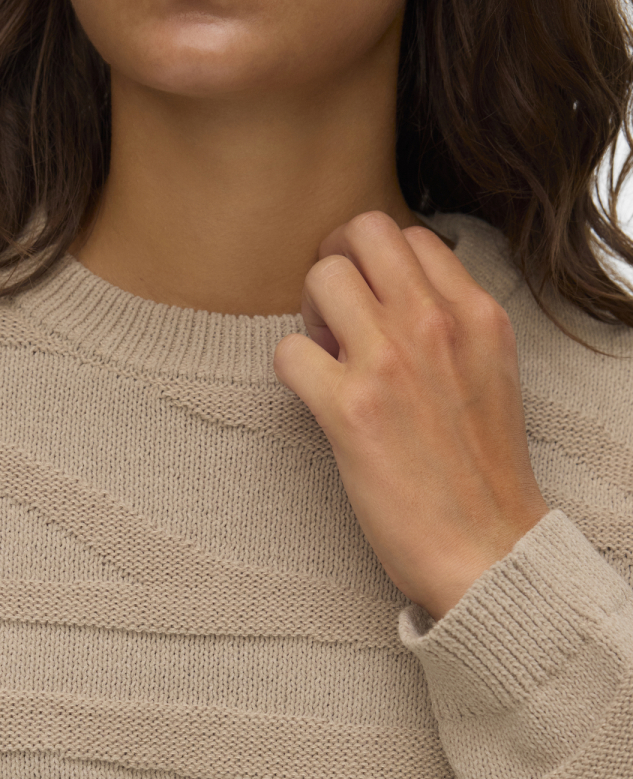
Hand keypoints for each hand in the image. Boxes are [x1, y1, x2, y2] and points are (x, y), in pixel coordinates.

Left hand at [272, 210, 549, 622]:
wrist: (486, 546)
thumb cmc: (483, 473)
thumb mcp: (490, 374)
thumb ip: (452, 328)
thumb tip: (388, 305)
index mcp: (477, 314)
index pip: (411, 234)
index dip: (375, 261)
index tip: (368, 302)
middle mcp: (435, 324)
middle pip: (363, 232)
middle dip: (336, 264)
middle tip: (332, 314)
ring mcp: (390, 363)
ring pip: (323, 277)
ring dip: (310, 312)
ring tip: (324, 356)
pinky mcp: (349, 410)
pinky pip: (288, 349)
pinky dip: (291, 369)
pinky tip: (311, 397)